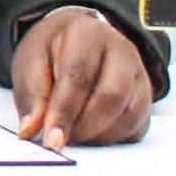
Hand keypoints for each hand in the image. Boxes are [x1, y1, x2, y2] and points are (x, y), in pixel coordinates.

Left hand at [11, 6, 150, 147]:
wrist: (75, 37)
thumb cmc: (52, 51)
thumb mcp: (31, 63)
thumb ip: (32, 96)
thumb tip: (29, 130)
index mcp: (86, 34)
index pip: (78, 76)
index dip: (64, 112)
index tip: (52, 141)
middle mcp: (121, 50)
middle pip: (111, 97)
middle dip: (84, 127)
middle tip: (61, 141)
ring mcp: (139, 73)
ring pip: (130, 114)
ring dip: (100, 135)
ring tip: (74, 137)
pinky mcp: (146, 96)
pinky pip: (137, 126)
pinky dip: (114, 138)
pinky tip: (92, 136)